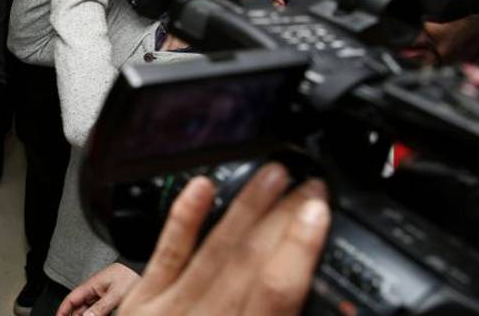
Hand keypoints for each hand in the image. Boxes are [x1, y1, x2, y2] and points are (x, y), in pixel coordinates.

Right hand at [58, 263, 139, 315]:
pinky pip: (97, 310)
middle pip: (79, 307)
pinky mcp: (109, 298)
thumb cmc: (132, 277)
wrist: (142, 271)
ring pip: (88, 309)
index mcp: (92, 285)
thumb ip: (100, 307)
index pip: (71, 299)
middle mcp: (95, 289)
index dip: (63, 310)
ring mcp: (101, 294)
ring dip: (86, 315)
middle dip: (75, 315)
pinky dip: (95, 314)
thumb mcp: (116, 294)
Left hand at [118, 163, 330, 315]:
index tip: (320, 213)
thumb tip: (337, 310)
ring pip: (214, 250)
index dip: (299, 250)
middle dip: (282, 218)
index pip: (276, 294)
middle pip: (249, 263)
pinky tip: (202, 187)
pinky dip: (184, 219)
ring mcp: (169, 313)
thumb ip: (284, 315)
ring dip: (246, 209)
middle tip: (310, 185)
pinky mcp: (142, 305)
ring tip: (273, 176)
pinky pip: (164, 254)